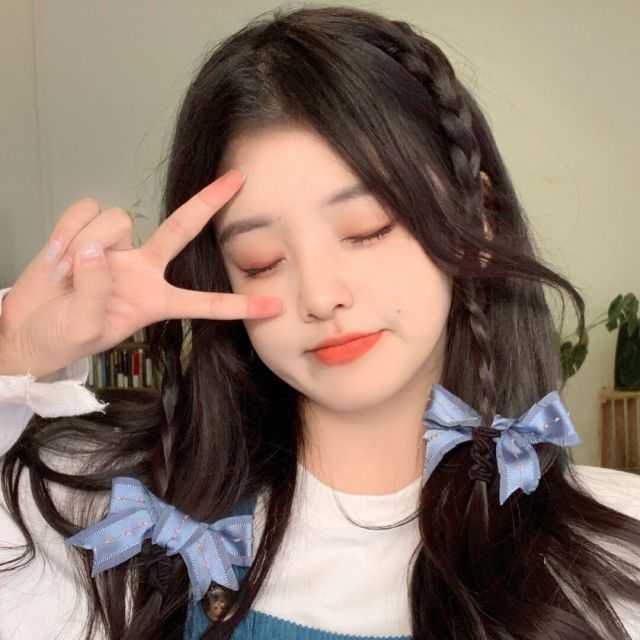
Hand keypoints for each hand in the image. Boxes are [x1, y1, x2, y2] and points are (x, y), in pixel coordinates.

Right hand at [0, 169, 282, 379]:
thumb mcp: (83, 329)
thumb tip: (96, 249)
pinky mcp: (86, 229)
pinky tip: (56, 254)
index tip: (274, 306)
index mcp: (155, 301)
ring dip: (85, 242)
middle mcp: (144, 268)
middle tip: (238, 179)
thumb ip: (94, 293)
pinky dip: (65, 230)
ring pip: (116, 220)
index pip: (203, 302)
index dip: (238, 305)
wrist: (27, 327)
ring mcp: (117, 247)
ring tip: (65, 275)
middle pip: (182, 228)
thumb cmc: (61, 337)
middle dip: (209, 202)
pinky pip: (83, 211)